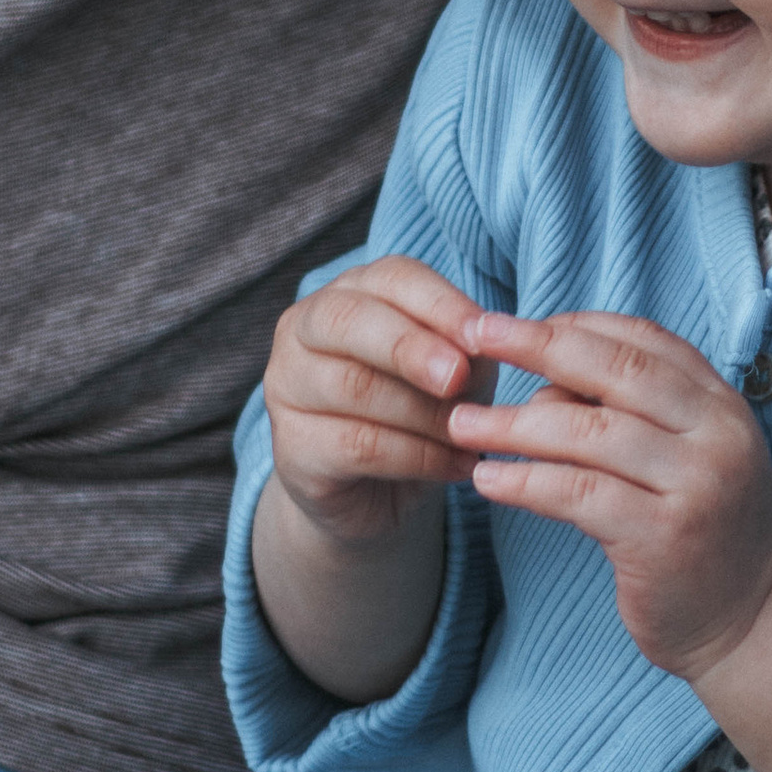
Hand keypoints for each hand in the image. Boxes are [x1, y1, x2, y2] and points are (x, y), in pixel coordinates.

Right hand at [264, 255, 494, 547]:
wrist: (377, 494)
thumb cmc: (421, 413)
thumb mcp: (455, 374)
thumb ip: (466, 351)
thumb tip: (484, 341)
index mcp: (350, 292)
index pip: (391, 277)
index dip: (440, 304)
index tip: (484, 335)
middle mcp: (304, 330)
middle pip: (349, 320)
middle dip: (410, 347)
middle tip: (457, 378)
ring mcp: (287, 386)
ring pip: (354, 386)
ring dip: (424, 413)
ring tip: (471, 436)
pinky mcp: (292, 446)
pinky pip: (357, 445)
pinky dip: (418, 457)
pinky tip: (456, 465)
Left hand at [452, 308, 771, 680]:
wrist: (751, 624)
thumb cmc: (702, 536)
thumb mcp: (687, 459)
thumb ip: (633, 416)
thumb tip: (545, 384)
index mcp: (723, 405)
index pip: (644, 339)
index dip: (576, 324)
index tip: (515, 324)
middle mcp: (718, 435)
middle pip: (615, 372)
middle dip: (537, 347)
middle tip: (475, 336)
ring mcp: (696, 484)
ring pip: (589, 433)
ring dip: (514, 423)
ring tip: (460, 424)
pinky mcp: (664, 537)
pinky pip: (578, 494)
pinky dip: (525, 483)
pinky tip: (488, 481)